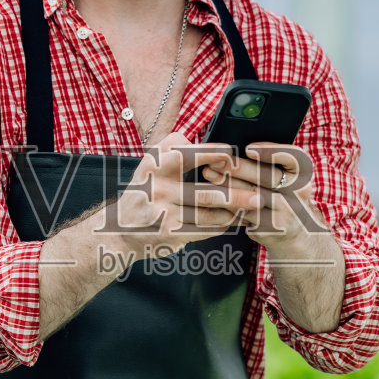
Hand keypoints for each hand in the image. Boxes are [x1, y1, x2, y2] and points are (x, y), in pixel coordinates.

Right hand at [106, 131, 248, 256]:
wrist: (119, 230)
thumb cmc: (145, 191)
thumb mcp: (152, 164)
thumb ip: (177, 149)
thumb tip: (213, 144)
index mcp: (155, 164)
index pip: (189, 154)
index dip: (215, 154)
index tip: (233, 155)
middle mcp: (158, 188)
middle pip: (206, 191)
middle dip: (237, 193)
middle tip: (259, 193)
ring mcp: (163, 213)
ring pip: (209, 214)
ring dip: (234, 211)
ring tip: (252, 206)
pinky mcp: (169, 234)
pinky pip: (204, 230)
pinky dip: (222, 225)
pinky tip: (234, 220)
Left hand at [200, 142, 329, 255]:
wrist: (296, 231)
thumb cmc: (283, 194)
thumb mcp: (286, 177)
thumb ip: (268, 162)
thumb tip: (234, 148)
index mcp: (303, 173)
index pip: (292, 157)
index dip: (270, 152)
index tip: (249, 149)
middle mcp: (299, 193)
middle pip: (267, 177)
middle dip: (238, 168)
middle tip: (216, 160)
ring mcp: (285, 213)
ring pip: (251, 197)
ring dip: (227, 184)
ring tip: (209, 174)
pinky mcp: (270, 229)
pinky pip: (244, 214)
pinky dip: (226, 203)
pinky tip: (211, 194)